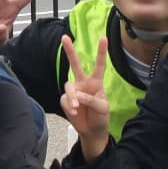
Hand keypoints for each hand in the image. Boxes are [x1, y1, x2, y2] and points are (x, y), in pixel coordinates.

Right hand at [56, 34, 111, 150]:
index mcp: (96, 82)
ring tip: (76, 107)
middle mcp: (84, 83)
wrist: (92, 131)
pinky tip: (74, 112)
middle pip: (76, 64)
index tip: (103, 38)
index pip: (99, 65)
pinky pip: (64, 99)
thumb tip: (78, 95)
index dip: (101, 52)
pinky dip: (69, 105)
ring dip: (72, 96)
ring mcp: (74, 91)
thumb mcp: (103, 108)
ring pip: (68, 86)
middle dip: (69, 51)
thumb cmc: (101, 117)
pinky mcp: (66, 100)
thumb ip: (92, 100)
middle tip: (64, 37)